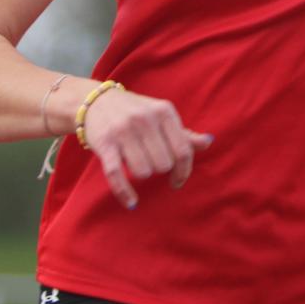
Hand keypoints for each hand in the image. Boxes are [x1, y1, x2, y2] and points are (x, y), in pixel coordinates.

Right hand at [81, 88, 213, 208]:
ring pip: (144, 171)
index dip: (183, 171)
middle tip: (151, 162)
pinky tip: (132, 202)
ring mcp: (123, 131)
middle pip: (164, 164)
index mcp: (164, 111)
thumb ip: (184, 133)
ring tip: (137, 163)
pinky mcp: (105, 144)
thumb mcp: (161, 115)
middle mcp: (145, 119)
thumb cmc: (136, 112)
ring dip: (142, 173)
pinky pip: (117, 175)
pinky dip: (125, 193)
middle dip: (159, 169)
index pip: (183, 150)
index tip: (178, 181)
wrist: (96, 101)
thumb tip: (208, 142)